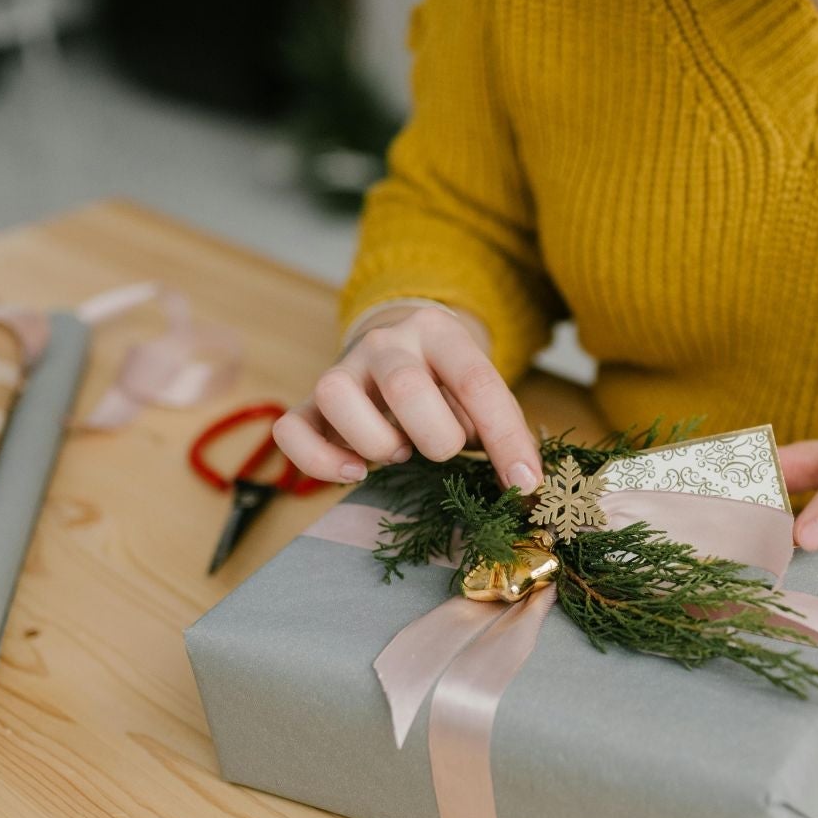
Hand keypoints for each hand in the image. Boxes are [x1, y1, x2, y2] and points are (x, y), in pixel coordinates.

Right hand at [273, 306, 542, 490]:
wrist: (398, 341)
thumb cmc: (446, 380)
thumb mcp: (480, 390)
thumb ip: (503, 428)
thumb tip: (526, 484)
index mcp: (439, 332)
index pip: (476, 382)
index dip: (506, 438)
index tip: (524, 483)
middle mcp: (386, 342)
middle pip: (403, 385)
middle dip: (434, 436)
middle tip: (443, 451)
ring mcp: (343, 369)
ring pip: (336, 395)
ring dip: (375, 441)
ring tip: (399, 452)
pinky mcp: (310, 402)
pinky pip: (291, 429)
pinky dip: (319, 460)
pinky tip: (356, 472)